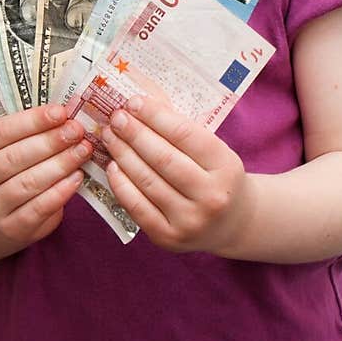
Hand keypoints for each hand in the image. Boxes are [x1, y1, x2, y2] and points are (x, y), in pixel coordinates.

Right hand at [0, 104, 92, 248]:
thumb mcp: (13, 145)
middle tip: (76, 131)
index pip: (1, 132)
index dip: (33, 121)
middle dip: (50, 142)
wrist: (5, 211)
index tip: (61, 112)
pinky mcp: (10, 229)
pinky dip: (60, 192)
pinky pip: (38, 209)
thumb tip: (66, 115)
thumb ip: (33, 130)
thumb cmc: (15, 167)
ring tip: (82, 151)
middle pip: (14, 157)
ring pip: (27, 183)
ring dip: (60, 164)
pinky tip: (77, 177)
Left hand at [100, 94, 253, 253]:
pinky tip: (112, 165)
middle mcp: (211, 197)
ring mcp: (190, 221)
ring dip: (123, 154)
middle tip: (117, 117)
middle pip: (163, 158)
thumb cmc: (217, 179)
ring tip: (110, 136)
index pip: (185, 135)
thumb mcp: (215, 153)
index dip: (155, 116)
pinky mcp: (168, 238)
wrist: (231, 224)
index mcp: (226, 168)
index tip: (134, 102)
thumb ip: (184, 134)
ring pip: (147, 181)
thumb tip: (141, 108)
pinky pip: (136, 207)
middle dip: (134, 134)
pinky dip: (120, 184)